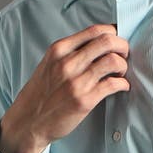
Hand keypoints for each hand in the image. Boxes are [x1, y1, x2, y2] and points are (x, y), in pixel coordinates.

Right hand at [0, 22, 129, 152]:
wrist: (27, 122)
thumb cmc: (40, 94)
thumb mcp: (50, 64)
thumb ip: (71, 53)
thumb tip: (99, 45)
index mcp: (59, 50)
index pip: (95, 30)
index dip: (113, 33)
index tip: (118, 41)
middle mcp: (67, 62)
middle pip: (108, 41)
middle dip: (123, 47)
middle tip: (124, 56)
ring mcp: (76, 81)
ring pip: (114, 61)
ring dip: (123, 66)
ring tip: (120, 73)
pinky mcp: (85, 100)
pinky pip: (114, 84)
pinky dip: (123, 84)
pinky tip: (121, 87)